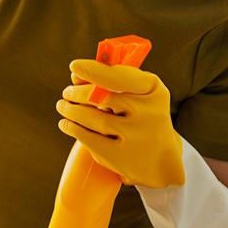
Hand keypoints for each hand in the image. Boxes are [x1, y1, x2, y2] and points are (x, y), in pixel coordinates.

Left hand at [56, 59, 184, 188]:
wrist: (164, 160)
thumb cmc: (143, 116)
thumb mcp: (140, 93)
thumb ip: (111, 80)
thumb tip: (75, 75)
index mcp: (153, 90)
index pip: (119, 76)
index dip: (93, 70)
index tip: (74, 66)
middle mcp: (149, 112)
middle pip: (102, 96)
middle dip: (77, 93)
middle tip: (66, 92)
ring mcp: (137, 136)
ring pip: (94, 118)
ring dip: (71, 110)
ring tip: (63, 106)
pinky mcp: (124, 157)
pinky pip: (90, 139)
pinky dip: (73, 128)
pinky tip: (66, 124)